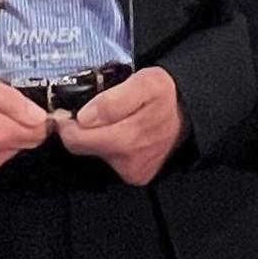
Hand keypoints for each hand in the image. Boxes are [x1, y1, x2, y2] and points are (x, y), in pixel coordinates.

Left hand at [53, 67, 186, 186]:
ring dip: (98, 137)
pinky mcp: (136, 176)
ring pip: (96, 154)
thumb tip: (84, 118)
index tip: (69, 112)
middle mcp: (129, 161)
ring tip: (113, 119)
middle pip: (83, 148)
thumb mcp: (144, 82)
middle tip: (88, 112)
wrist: (189, 113)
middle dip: (81, 129)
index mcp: (127, 138)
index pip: (76, 140)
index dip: (68, 124)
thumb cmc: (165, 95)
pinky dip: (111, 146)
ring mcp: (133, 171)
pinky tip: (123, 133)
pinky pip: (110, 161)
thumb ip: (113, 100)